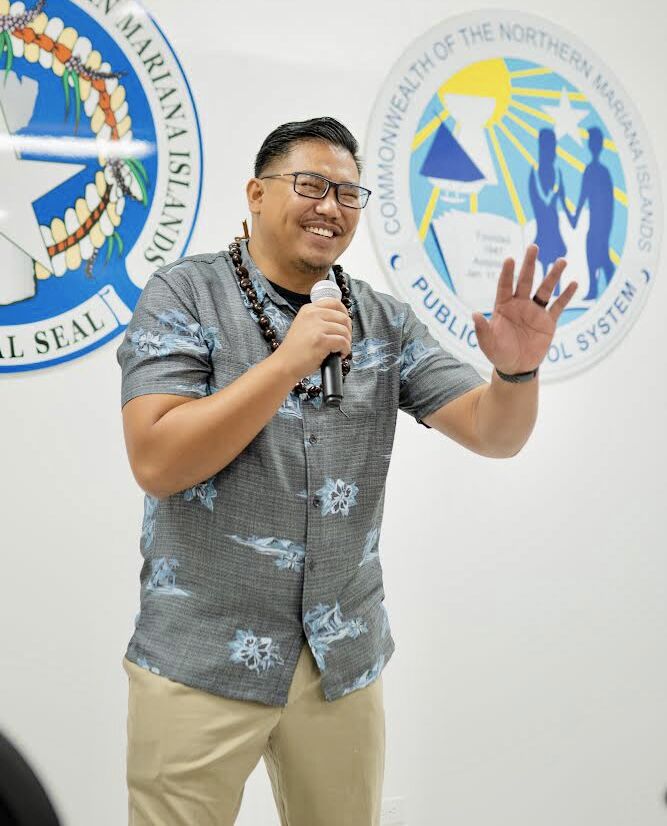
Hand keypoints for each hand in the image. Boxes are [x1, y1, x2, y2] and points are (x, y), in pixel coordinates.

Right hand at [274, 298, 351, 381]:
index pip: (335, 303)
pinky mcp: (321, 341)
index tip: (345, 324)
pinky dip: (345, 350)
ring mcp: (317, 327)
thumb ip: (319, 319)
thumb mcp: (303, 325)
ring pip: (345, 331)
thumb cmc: (296, 350)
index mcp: (308, 309)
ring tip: (340, 349)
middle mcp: (312, 314)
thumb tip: (342, 320)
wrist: (284, 364)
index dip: (344, 313)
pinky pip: (343, 342)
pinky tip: (339, 354)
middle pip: (343, 317)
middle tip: (344, 341)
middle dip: (348, 331)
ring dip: (347, 342)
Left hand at [472, 245, 576, 374]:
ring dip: (553, 276)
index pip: (505, 286)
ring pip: (545, 289)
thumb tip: (474, 314)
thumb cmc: (499, 354)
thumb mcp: (487, 343)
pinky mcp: (548, 322)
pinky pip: (558, 306)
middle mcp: (520, 305)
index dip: (507, 274)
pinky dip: (566, 296)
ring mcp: (535, 312)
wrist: (516, 367)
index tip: (509, 259)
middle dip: (529, 264)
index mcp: (503, 307)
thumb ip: (482, 329)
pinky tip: (574, 284)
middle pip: (526, 281)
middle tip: (533, 247)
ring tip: (562, 261)